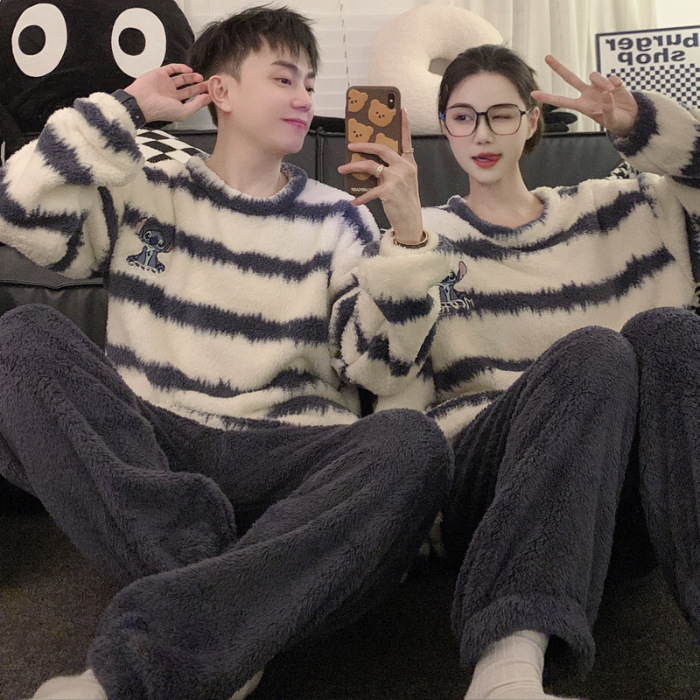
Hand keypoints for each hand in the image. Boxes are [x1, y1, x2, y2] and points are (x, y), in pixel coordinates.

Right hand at [123, 63, 211, 123]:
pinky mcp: (160, 74)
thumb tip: (207, 98)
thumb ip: (196, 105)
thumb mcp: (183, 111)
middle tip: (209, 84)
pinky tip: (188, 69)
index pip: (193, 100)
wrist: (142, 101)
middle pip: (189, 90)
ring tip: (201, 77)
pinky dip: (181, 68)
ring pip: (182, 79)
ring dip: (192, 77)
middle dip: (199, 87)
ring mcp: (166, 84)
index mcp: (177, 105)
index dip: (202, 97)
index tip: (212, 93)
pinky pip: (172, 68)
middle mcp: (172, 95)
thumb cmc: (159, 110)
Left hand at [337, 109, 423, 244]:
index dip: (404, 125)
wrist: (411, 221)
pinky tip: (354, 202)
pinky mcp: (389, 191)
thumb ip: (393, 170)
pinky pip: (369, 191)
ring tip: (342, 170)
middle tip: (350, 146)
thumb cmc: (406, 202)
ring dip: (353, 167)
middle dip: (363, 145)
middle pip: (382, 148)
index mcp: (409, 163)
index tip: (400, 110)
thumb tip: (372, 164)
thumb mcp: (405, 182)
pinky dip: (360, 197)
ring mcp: (397, 178)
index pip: (406, 140)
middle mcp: (404, 167)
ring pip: (370, 166)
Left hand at [531, 55, 637, 137]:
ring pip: (594, 75)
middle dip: (558, 67)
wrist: (631, 117)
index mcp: (582, 106)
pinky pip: (610, 76)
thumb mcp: (611, 120)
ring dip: (603, 82)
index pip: (562, 100)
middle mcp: (587, 94)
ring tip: (613, 92)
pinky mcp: (610, 81)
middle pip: (570, 78)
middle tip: (546, 57)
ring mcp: (598, 86)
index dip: (548, 97)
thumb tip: (606, 93)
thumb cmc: (617, 122)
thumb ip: (607, 108)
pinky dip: (615, 82)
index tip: (533, 94)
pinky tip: (619, 89)